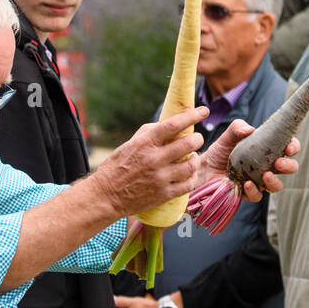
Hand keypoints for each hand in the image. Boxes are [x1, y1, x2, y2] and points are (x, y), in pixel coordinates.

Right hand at [93, 108, 210, 219]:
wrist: (105, 197)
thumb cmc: (115, 168)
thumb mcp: (128, 145)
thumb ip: (148, 133)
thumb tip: (167, 124)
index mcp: (145, 143)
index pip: (174, 125)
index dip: (192, 115)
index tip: (203, 111)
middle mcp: (154, 159)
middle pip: (188, 144)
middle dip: (198, 139)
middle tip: (197, 139)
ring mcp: (160, 178)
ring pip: (191, 165)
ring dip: (196, 159)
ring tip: (192, 158)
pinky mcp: (163, 194)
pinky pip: (188, 184)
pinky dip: (192, 178)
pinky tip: (189, 175)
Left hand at [200, 120, 299, 199]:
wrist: (203, 169)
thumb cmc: (219, 151)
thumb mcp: (228, 136)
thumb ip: (238, 128)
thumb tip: (249, 130)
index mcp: (268, 151)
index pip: (288, 148)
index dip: (293, 147)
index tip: (289, 147)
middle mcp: (267, 167)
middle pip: (289, 168)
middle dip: (289, 166)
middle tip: (280, 163)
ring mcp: (259, 182)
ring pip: (276, 185)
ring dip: (274, 181)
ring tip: (266, 175)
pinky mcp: (247, 194)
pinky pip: (256, 195)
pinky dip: (254, 190)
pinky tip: (247, 183)